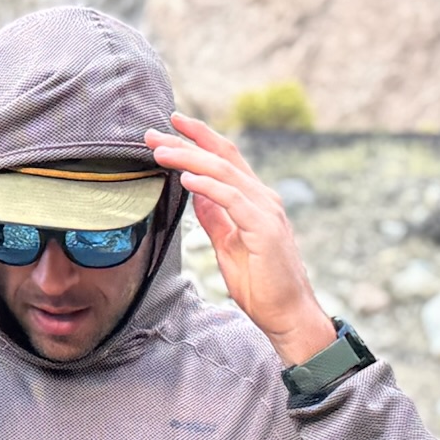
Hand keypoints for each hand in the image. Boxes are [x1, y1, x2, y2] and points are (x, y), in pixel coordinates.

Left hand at [145, 113, 336, 366]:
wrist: (288, 314)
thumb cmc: (262, 286)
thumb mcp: (227, 246)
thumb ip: (214, 219)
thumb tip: (194, 195)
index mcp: (255, 200)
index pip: (225, 159)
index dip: (199, 139)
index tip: (170, 125)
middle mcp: (263, 198)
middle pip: (222, 157)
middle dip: (186, 141)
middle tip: (152, 134)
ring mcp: (266, 211)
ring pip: (224, 173)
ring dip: (189, 159)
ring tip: (161, 152)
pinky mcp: (264, 229)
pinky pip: (232, 200)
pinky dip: (209, 186)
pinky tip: (187, 178)